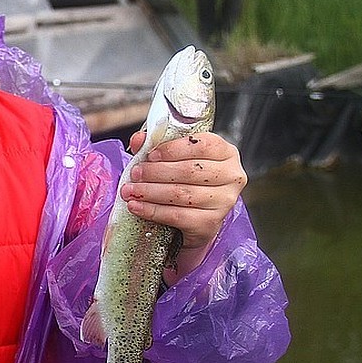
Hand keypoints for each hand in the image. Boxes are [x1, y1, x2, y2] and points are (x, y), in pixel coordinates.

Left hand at [121, 131, 246, 276]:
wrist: (194, 218)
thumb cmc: (185, 181)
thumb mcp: (173, 158)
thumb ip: (156, 146)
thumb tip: (138, 139)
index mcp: (225, 152)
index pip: (202, 145)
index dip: (173, 149)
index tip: (150, 154)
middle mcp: (231, 176)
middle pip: (189, 171)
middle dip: (156, 172)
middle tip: (134, 174)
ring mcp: (224, 201)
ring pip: (182, 194)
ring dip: (150, 192)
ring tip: (129, 190)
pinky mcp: (211, 223)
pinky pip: (178, 215)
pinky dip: (152, 211)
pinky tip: (136, 207)